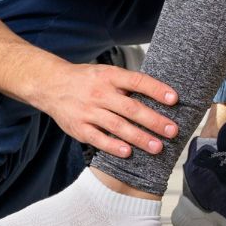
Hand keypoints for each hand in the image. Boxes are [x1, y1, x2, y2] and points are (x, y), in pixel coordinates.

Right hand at [34, 62, 179, 159]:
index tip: (174, 99)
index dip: (156, 90)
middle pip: (131, 108)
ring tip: (157, 147)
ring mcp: (88, 111)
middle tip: (172, 130)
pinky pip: (98, 139)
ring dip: (139, 138)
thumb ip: (127, 84)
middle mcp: (99, 93)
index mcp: (109, 76)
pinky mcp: (79, 128)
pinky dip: (113, 146)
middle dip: (154, 120)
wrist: (51, 84)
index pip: (137, 81)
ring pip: (117, 126)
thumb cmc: (85, 80)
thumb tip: (159, 95)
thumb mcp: (106, 73)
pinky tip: (128, 152)